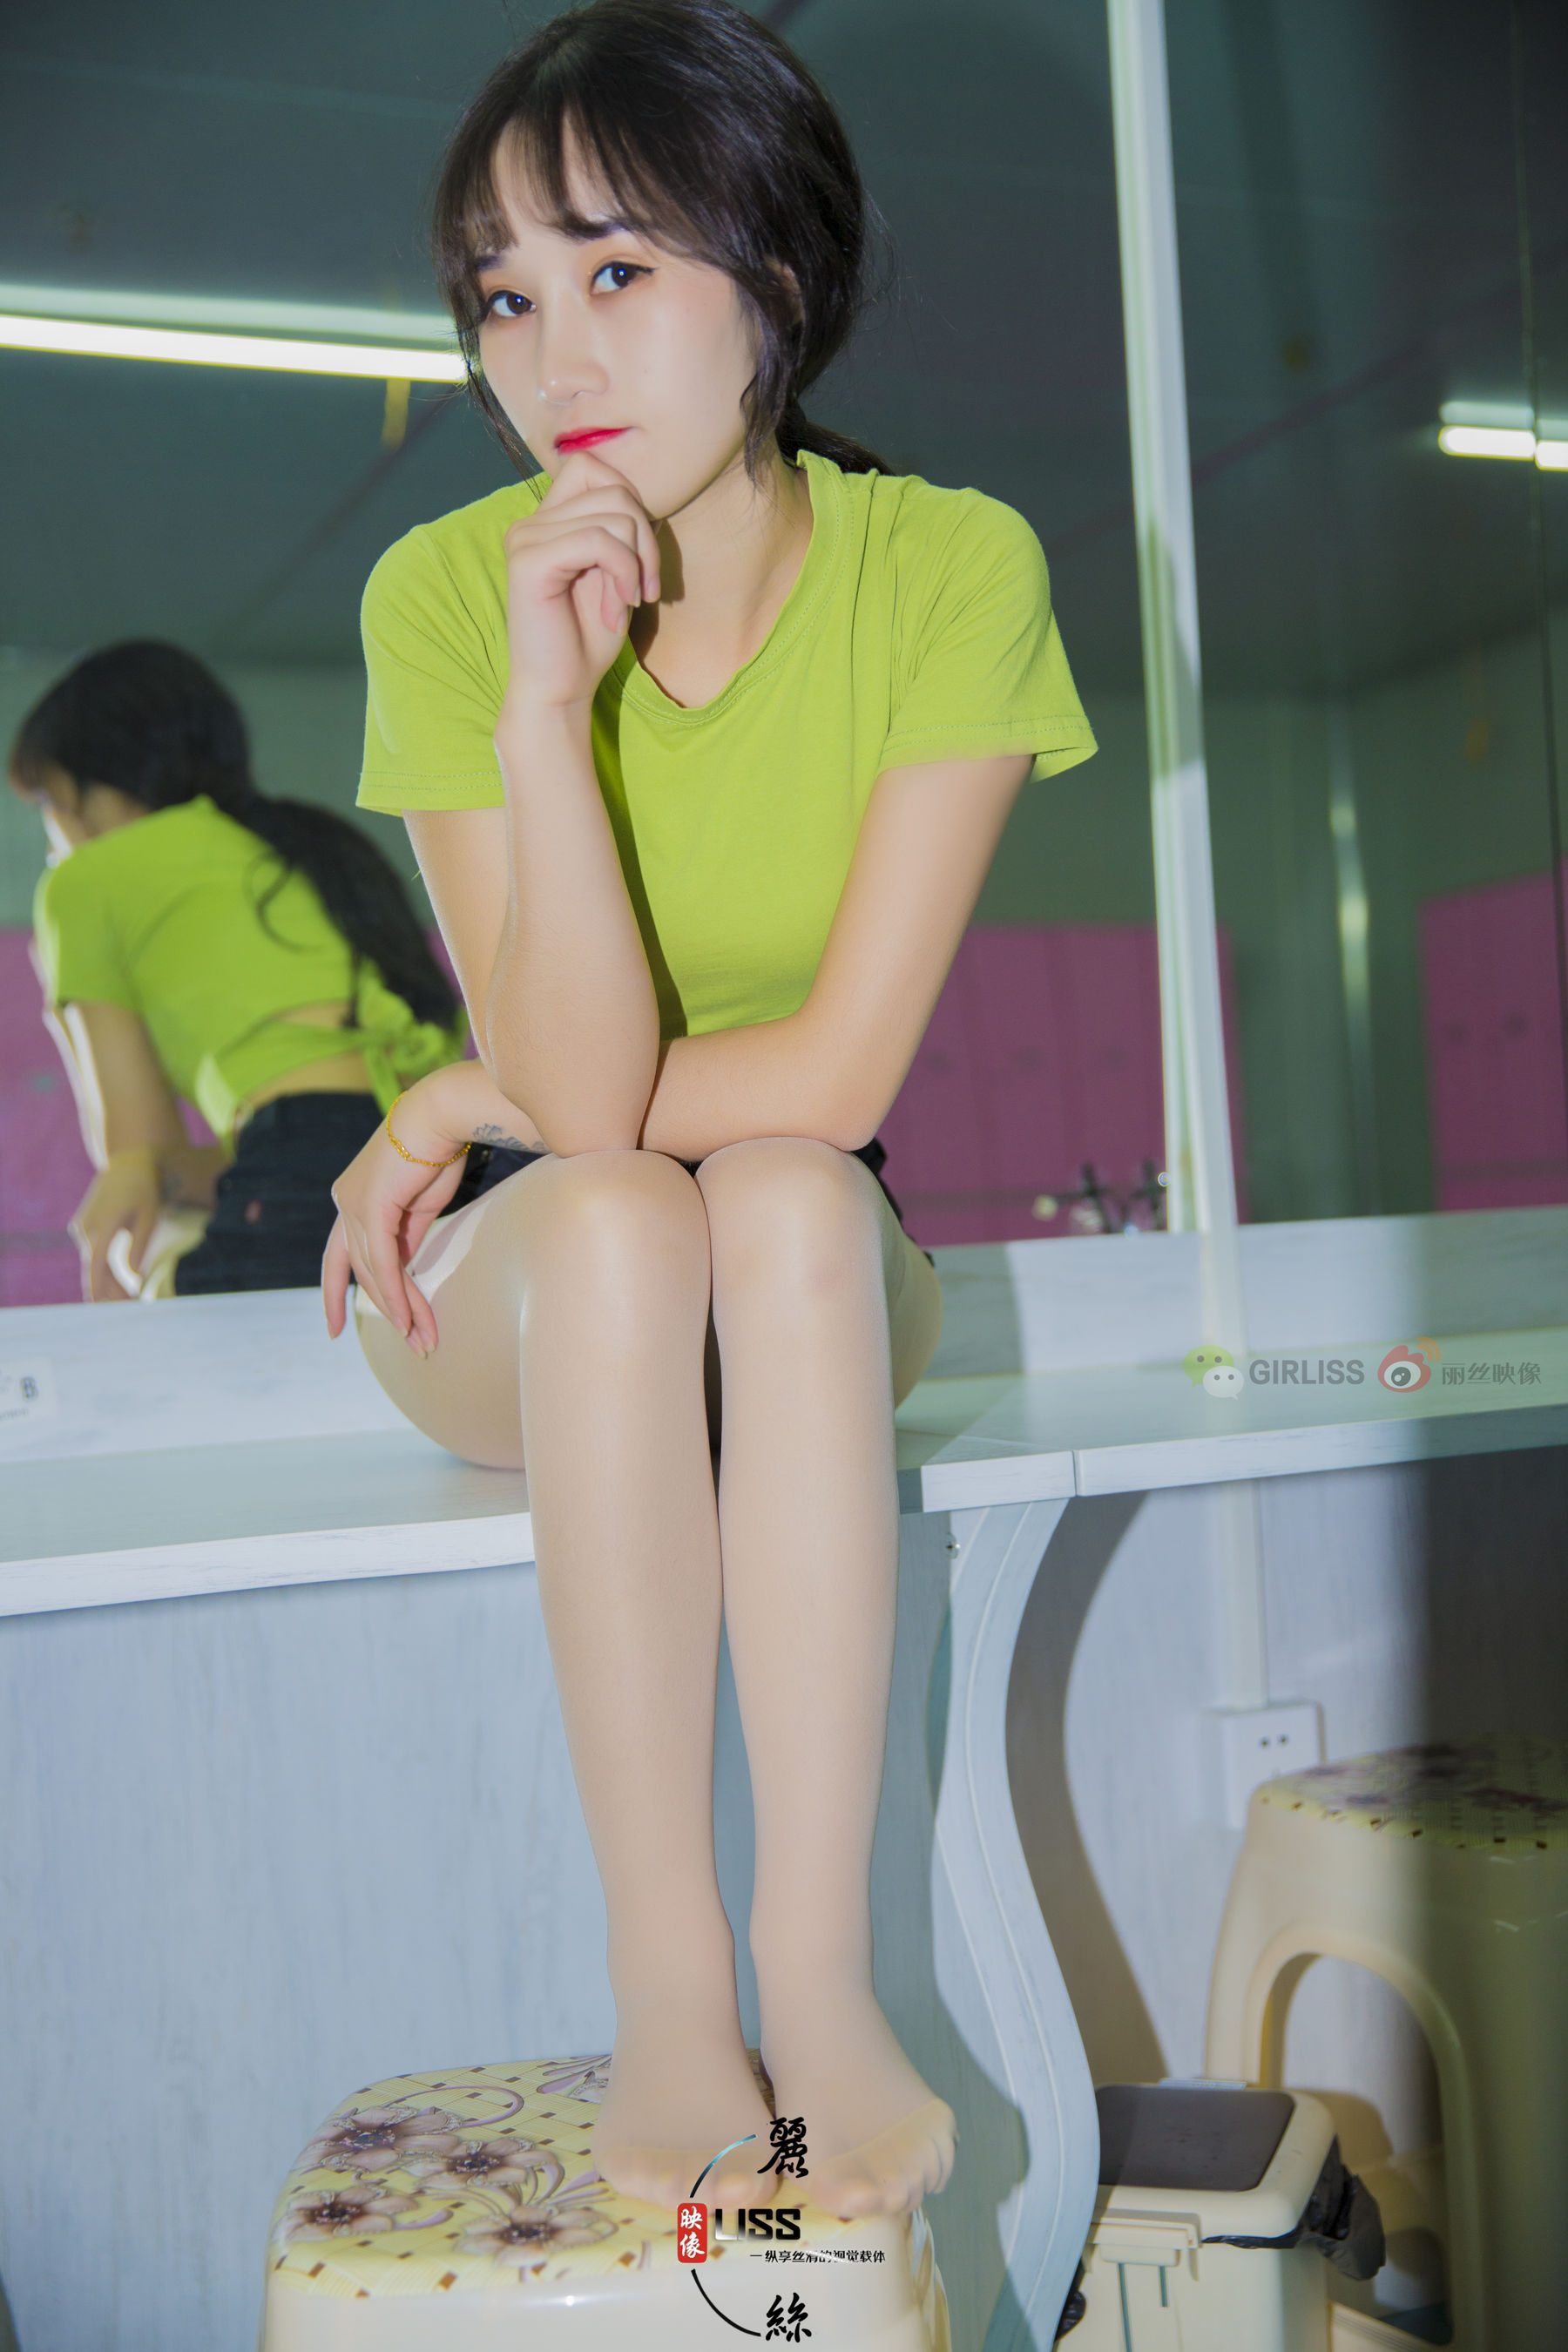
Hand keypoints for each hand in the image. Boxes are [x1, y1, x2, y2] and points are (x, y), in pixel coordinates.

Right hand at [72, 1149, 161, 1301]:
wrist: (127, 1164)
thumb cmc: (144, 1189)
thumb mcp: (149, 1216)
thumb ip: (140, 1246)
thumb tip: (136, 1276)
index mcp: (103, 1225)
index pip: (96, 1265)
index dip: (97, 1288)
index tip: (98, 1308)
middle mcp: (86, 1228)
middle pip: (94, 1268)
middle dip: (109, 1291)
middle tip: (131, 1309)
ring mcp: (81, 1227)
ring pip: (93, 1262)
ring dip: (108, 1281)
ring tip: (130, 1301)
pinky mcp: (83, 1226)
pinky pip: (93, 1253)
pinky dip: (104, 1268)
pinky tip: (120, 1284)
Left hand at [321, 1092, 470, 1352]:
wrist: (440, 1116)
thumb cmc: (435, 1151)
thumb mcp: (418, 1205)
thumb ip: (405, 1236)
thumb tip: (403, 1268)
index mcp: (352, 1198)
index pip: (337, 1256)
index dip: (333, 1293)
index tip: (335, 1328)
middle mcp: (345, 1203)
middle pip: (363, 1271)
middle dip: (389, 1311)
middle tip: (414, 1344)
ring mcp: (353, 1205)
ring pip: (376, 1273)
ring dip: (402, 1311)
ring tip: (423, 1340)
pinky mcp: (371, 1208)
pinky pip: (384, 1264)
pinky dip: (398, 1295)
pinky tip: (409, 1320)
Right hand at [498, 446, 661, 713]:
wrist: (560, 690)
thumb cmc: (587, 639)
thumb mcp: (616, 574)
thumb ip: (621, 531)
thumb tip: (645, 502)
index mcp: (547, 520)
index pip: (593, 467)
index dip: (631, 503)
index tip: (641, 561)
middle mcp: (530, 522)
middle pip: (614, 489)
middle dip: (645, 540)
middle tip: (645, 589)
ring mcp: (526, 538)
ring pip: (614, 514)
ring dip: (636, 564)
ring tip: (626, 604)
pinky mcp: (529, 561)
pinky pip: (601, 541)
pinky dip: (623, 574)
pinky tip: (617, 611)